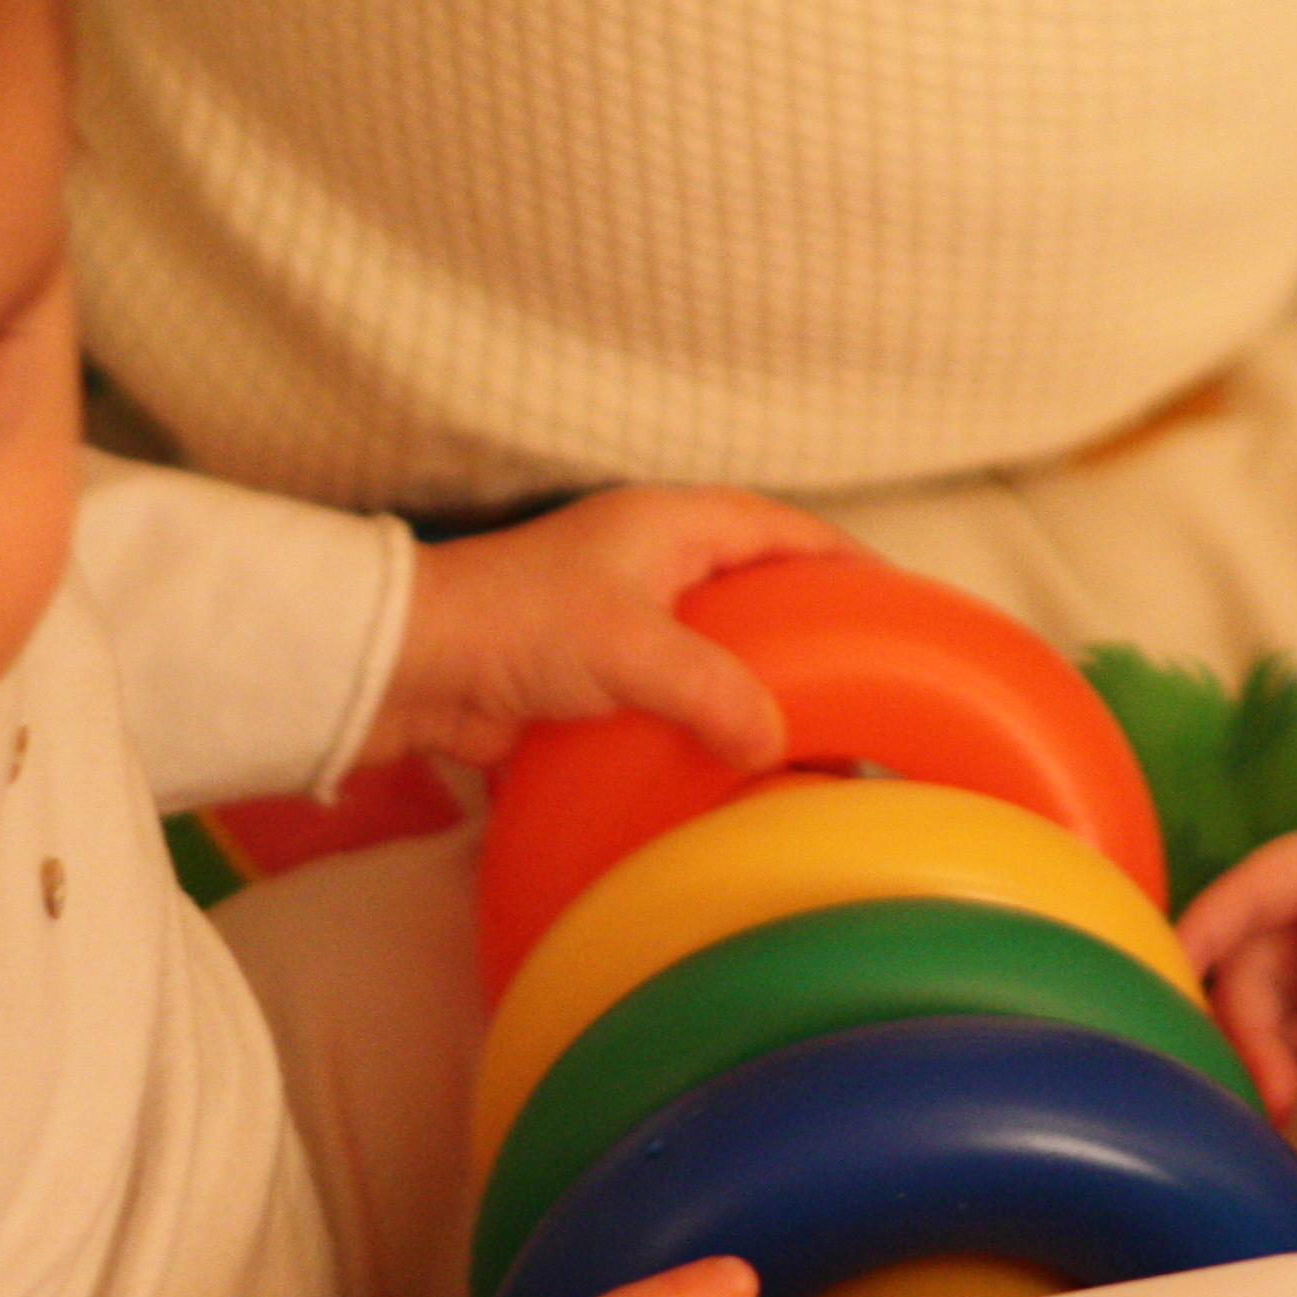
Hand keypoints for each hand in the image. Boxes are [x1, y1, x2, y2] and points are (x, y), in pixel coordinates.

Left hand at [363, 488, 847, 773]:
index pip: (783, 529)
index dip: (842, 559)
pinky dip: (698, 728)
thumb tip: (771, 743)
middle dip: (807, 632)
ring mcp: (619, 624)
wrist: (402, 667)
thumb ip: (715, 692)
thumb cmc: (511, 624)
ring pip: (712, 652)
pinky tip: (728, 770)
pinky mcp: (588, 680)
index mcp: (671, 526)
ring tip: (810, 733)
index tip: (895, 601)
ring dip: (751, 688)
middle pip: (755, 592)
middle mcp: (651, 566)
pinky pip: (667, 701)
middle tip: (865, 678)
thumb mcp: (633, 648)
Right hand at [1179, 806, 1296, 1119]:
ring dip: (1253, 1054)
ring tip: (1271, 1108)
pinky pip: (1291, 1046)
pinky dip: (1276, 1074)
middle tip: (1257, 1083)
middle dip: (1237, 1017)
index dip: (1207, 923)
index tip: (1169, 970)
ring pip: (1262, 1009)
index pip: (1256, 887)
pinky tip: (1279, 1113)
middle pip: (1249, 960)